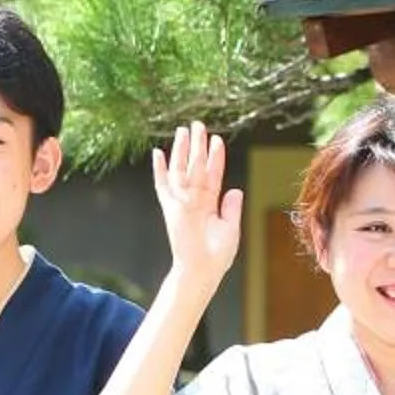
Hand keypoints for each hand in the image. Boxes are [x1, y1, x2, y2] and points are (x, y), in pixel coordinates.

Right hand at [154, 121, 243, 283]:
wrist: (203, 270)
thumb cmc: (217, 255)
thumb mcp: (231, 228)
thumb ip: (231, 208)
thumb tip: (236, 189)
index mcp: (210, 203)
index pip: (214, 174)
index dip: (216, 157)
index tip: (217, 140)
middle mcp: (195, 199)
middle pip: (196, 166)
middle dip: (197, 145)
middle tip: (198, 124)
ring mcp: (182, 202)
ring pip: (182, 170)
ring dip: (182, 150)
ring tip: (183, 130)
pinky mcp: (171, 207)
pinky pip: (163, 185)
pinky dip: (160, 170)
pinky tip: (158, 153)